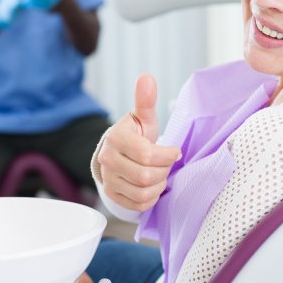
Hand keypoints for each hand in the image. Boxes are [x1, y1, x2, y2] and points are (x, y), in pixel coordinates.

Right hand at [97, 74, 180, 211]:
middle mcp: (108, 160)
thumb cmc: (135, 135)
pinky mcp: (112, 194)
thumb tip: (147, 77)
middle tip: (167, 164)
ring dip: (159, 185)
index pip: (147, 155)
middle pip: (146, 176)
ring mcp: (109, 179)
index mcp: (117, 139)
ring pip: (143, 193)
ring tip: (160, 174)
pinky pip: (138, 205)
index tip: (175, 151)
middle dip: (164, 171)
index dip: (167, 156)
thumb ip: (145, 100)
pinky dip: (151, 198)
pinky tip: (152, 185)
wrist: (117, 153)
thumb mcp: (142, 118)